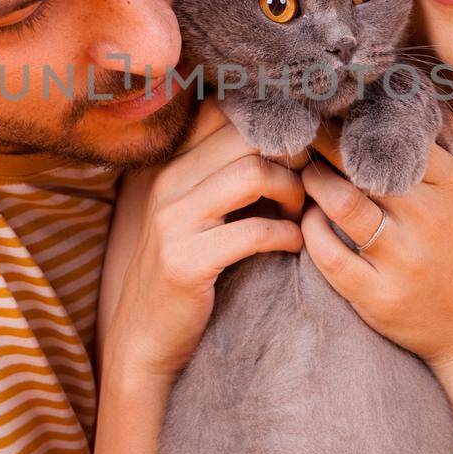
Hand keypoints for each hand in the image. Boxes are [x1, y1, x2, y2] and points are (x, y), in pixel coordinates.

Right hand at [102, 101, 305, 391]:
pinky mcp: (187, 262)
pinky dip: (288, 235)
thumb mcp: (195, 214)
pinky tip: (293, 245)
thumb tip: (282, 140)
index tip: (298, 152)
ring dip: (292, 192)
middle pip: (246, 137)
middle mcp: (168, 185)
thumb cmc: (185, 272)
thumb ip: (223, 176)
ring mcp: (173, 223)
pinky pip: (255, 231)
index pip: (226, 114)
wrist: (145, 340)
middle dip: (290, 157)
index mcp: (172, 167)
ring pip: (253, 174)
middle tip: (307, 186)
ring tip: (298, 215)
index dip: (273, 126)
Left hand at [299, 112, 452, 374]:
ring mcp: (403, 260)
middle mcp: (429, 219)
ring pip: (340, 203)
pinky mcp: (379, 297)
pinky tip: (308, 218)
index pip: (394, 137)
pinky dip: (311, 230)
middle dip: (322, 143)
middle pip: (360, 165)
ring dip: (312, 181)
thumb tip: (427, 100)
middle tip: (300, 131)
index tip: (331, 108)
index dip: (356, 120)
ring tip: (302, 171)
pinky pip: (329, 254)